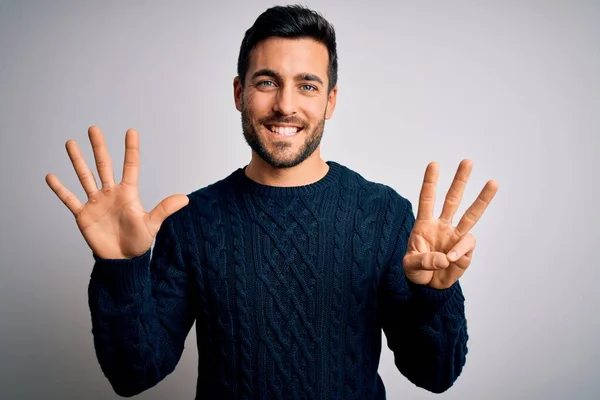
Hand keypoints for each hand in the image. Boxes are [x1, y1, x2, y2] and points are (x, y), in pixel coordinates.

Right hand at [45, 126, 188, 258]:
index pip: (130, 167)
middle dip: (99, 148)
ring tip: (70, 143)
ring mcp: (96, 202)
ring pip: (85, 177)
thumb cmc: (139, 242)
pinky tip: (51, 176)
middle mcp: (111, 193)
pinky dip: (60, 189)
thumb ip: (165, 209)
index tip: (131, 131)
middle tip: (93, 129)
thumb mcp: (152, 224)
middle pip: (104, 166)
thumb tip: (185, 198)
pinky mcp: (84, 215)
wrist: (122, 260)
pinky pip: (70, 199)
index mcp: (128, 193)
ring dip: (77, 161)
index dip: (131, 150)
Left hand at [403, 159, 497, 288]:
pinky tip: (451, 259)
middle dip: (460, 180)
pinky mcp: (465, 251)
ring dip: (482, 198)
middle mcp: (442, 226)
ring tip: (494, 182)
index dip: (430, 182)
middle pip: (452, 199)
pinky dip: (460, 251)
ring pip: (471, 214)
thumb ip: (423, 260)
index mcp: (424, 224)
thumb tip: (445, 257)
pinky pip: (466, 246)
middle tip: (467, 161)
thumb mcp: (410, 266)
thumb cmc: (416, 271)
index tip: (434, 164)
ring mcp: (455, 237)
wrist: (428, 287)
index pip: (427, 199)